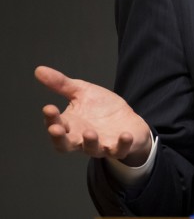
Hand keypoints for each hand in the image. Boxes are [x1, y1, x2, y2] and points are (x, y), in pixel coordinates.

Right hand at [35, 66, 151, 165]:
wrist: (127, 120)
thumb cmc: (100, 108)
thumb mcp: (82, 92)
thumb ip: (62, 84)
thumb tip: (39, 70)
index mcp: (70, 126)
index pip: (55, 125)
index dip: (51, 119)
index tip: (48, 107)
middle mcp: (82, 139)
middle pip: (66, 144)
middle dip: (59, 138)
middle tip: (55, 129)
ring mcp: (101, 145)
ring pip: (91, 149)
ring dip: (90, 142)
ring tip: (90, 132)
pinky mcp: (119, 147)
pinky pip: (120, 150)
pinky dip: (122, 144)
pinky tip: (125, 135)